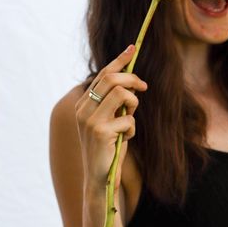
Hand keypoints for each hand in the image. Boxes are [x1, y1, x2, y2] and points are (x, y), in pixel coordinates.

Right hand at [75, 45, 147, 194]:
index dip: (119, 60)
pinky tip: (125, 139)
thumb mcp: (110, 120)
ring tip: (129, 119)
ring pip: (121, 94)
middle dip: (132, 79)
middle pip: (112, 79)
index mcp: (83, 103)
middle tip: (144, 87)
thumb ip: (114, 102)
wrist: (99, 177)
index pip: (103, 75)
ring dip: (133, 104)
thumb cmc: (108, 147)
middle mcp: (83, 109)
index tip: (133, 49)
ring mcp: (90, 120)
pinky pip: (128, 119)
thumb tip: (132, 80)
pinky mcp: (100, 131)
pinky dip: (132, 128)